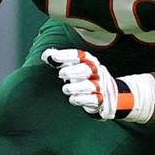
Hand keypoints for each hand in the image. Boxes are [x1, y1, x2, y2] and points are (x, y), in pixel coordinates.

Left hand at [40, 48, 154, 122]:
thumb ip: (60, 60)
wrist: (109, 93)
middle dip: (73, 71)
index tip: (54, 57)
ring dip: (77, 87)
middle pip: (87, 69)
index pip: (79, 55)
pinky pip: (94, 99)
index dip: (66, 55)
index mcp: (90, 61)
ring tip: (66, 89)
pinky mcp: (102, 100)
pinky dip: (83, 100)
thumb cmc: (85, 77)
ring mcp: (101, 86)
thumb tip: (46, 55)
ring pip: (91, 86)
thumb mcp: (75, 67)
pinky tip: (73, 99)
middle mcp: (97, 72)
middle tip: (61, 74)